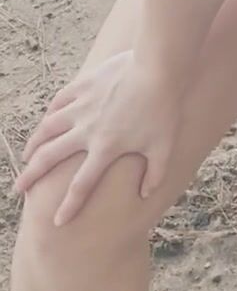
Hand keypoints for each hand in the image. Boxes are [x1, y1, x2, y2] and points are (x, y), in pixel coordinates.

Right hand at [12, 49, 183, 227]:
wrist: (157, 68)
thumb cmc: (163, 108)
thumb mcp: (164, 145)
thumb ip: (154, 173)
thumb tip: (145, 195)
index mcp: (106, 147)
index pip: (82, 185)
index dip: (69, 206)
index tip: (58, 222)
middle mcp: (86, 129)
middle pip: (50, 157)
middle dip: (32, 176)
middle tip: (18, 189)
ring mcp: (81, 106)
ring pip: (48, 128)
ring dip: (34, 144)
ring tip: (27, 157)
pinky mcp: (82, 85)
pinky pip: (58, 102)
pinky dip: (50, 114)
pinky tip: (46, 121)